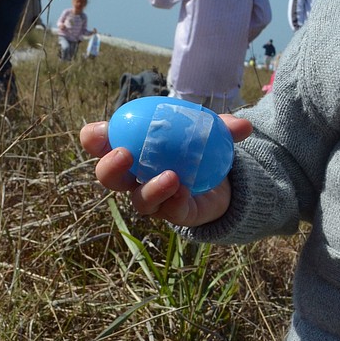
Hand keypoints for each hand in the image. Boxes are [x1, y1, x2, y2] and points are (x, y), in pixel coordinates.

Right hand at [79, 113, 252, 226]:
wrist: (222, 183)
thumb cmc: (200, 150)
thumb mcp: (210, 133)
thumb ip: (223, 128)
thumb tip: (244, 125)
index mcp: (133, 151)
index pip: (103, 145)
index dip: (94, 139)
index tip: (99, 130)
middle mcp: (135, 178)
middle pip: (110, 178)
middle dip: (109, 166)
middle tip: (124, 153)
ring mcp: (152, 200)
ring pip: (140, 200)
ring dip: (151, 188)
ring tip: (169, 176)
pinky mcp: (173, 214)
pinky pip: (170, 210)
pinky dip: (176, 200)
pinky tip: (185, 190)